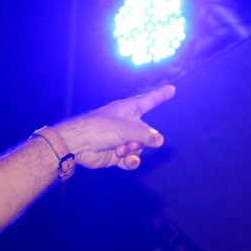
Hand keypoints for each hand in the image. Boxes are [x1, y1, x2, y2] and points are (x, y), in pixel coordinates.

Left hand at [56, 84, 174, 170]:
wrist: (79, 144)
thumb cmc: (100, 128)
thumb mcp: (127, 128)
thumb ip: (146, 135)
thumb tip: (159, 141)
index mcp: (129, 109)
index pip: (150, 101)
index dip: (161, 95)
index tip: (171, 89)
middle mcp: (127, 123)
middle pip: (147, 133)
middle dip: (141, 140)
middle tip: (129, 141)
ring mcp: (122, 139)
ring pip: (139, 148)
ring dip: (131, 150)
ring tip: (119, 149)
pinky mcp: (116, 154)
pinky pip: (131, 159)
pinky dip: (129, 161)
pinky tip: (125, 161)